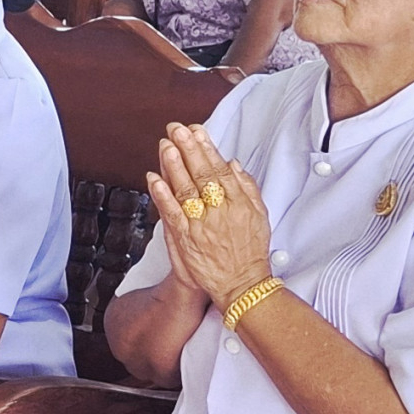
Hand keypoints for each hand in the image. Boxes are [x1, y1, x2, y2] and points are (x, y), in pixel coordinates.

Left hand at [143, 121, 273, 309]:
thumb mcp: (259, 216)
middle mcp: (221, 211)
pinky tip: (153, 178)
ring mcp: (202, 224)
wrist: (241, 284)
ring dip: (174, 165)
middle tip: (176, 129)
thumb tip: (233, 164)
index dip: (207, 148)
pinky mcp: (186, 239)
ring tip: (165, 145)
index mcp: (240, 203)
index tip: (196, 130)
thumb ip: (248, 188)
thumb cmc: (249, 251)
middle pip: (202, 174)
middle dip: (188, 148)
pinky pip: (172, 213)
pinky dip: (162, 195)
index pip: (220, 169)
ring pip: (186, 189)